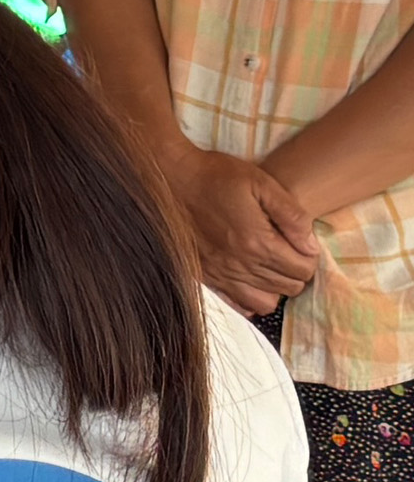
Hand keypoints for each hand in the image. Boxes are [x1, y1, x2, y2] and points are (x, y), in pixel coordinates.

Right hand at [161, 145, 319, 315]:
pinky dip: (250, 298)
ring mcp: (220, 275)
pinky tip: (250, 279)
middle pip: (288, 287)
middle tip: (290, 251)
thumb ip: (292, 216)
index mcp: (258, 242)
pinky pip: (237, 304)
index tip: (303, 242)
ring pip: (266, 302)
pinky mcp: (205, 277)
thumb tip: (310, 246)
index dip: (310, 256)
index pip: (303, 268)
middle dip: (296, 270)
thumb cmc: (216, 177)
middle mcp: (240, 266)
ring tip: (272, 265)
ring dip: (276, 286)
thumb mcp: (262, 184)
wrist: (170, 180)